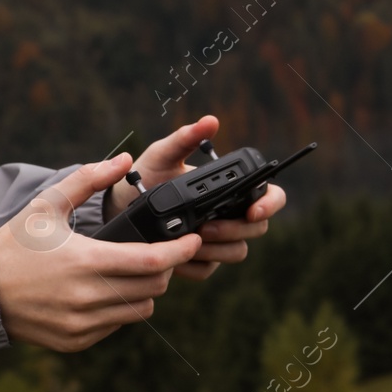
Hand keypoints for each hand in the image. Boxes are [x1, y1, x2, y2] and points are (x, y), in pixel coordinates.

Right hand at [0, 155, 203, 350]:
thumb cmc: (14, 246)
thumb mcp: (46, 205)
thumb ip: (87, 179)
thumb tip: (123, 159)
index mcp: (85, 260)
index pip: (152, 261)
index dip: (181, 251)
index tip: (194, 240)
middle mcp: (86, 296)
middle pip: (155, 286)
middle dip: (165, 268)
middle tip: (159, 253)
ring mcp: (81, 323)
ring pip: (141, 309)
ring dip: (146, 290)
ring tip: (131, 272)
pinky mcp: (75, 341)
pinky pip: (117, 325)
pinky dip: (121, 309)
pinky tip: (106, 291)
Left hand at [106, 116, 287, 280]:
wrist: (120, 207)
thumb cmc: (148, 175)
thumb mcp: (163, 155)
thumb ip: (185, 139)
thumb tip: (210, 122)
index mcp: (233, 187)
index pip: (271, 195)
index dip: (270, 204)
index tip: (253, 211)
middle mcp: (233, 214)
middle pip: (257, 228)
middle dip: (233, 230)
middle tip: (204, 227)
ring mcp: (220, 239)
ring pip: (237, 252)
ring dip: (216, 248)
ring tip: (188, 240)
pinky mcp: (203, 261)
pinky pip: (209, 269)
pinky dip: (193, 263)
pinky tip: (175, 255)